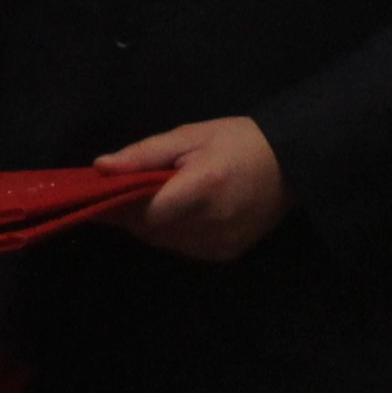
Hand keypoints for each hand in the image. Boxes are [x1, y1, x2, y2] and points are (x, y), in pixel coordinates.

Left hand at [96, 115, 289, 262]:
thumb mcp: (189, 135)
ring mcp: (219, 246)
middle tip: (127, 189)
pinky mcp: (225, 256)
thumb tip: (101, 167)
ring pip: (164, 243)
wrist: (291, 165)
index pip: (143, 213)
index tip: (102, 192)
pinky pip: (183, 248)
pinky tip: (180, 211)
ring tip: (156, 197)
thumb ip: (144, 155)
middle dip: (133, 213)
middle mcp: (210, 225)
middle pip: (151, 231)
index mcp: (201, 189)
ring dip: (152, 224)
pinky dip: (172, 233)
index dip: (118, 206)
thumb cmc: (237, 141)